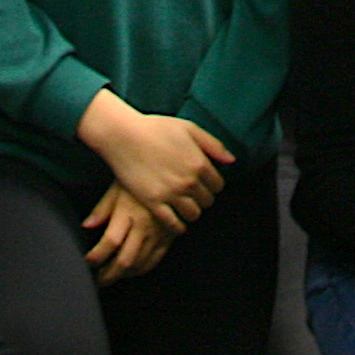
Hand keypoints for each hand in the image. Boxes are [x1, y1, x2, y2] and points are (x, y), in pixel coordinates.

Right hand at [79, 96, 231, 225]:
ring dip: (192, 212)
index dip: (212, 185)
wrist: (123, 135)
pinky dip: (178, 226)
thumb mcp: (189, 128)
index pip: (218, 186)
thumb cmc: (155, 128)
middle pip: (207, 201)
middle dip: (202, 198)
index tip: (204, 184)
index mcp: (200, 163)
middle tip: (193, 194)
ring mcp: (171, 194)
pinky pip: (173, 224)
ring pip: (193, 215)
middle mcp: (189, 181)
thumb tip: (231, 161)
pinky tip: (176, 221)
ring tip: (185, 206)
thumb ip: (213, 145)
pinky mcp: (154, 203)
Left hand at [82, 184, 176, 281]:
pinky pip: (154, 260)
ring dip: (123, 274)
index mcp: (128, 211)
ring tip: (111, 275)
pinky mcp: (169, 236)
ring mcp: (158, 233)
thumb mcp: (117, 187)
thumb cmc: (140, 179)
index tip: (88, 260)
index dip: (97, 256)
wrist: (171, 175)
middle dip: (108, 275)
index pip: (110, 242)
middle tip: (98, 279)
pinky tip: (131, 269)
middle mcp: (144, 225)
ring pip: (139, 264)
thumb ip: (102, 209)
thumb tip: (86, 226)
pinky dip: (141, 269)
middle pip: (125, 260)